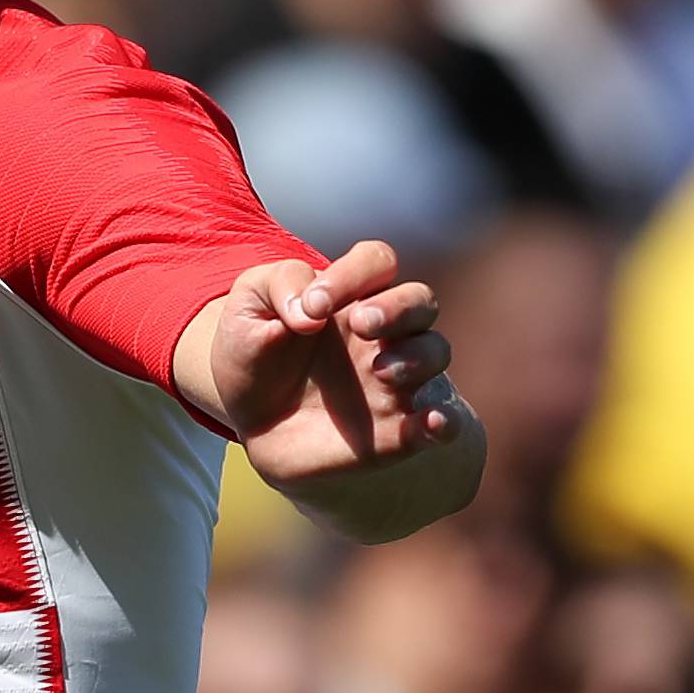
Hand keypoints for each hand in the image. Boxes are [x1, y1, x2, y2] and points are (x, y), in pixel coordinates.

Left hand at [191, 240, 484, 537]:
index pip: (377, 262)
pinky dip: (446, 421)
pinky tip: (433, 423)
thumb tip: (310, 309)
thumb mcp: (247, 309)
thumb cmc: (254, 356)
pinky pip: (442, 422)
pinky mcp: (398, 430)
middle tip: (361, 324)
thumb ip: (277, 286)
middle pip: (420, 301)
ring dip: (417, 357)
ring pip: (436, 352)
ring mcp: (395, 380)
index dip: (353, 274)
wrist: (250, 425)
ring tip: (380, 371)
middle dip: (398, 308)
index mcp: (349, 296)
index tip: (312, 306)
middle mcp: (382, 333)